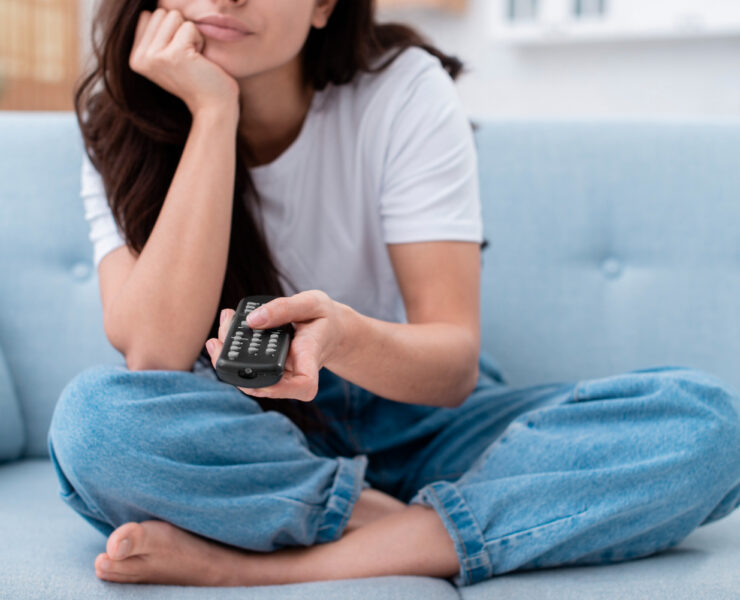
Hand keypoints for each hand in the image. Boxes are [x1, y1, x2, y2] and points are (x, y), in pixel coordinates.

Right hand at [129, 8, 239, 115]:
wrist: (214, 107)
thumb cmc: (199, 80)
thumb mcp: (169, 56)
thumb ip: (157, 34)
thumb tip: (154, 6)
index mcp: (135, 58)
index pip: (148, 16)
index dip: (171, 30)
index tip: (179, 55)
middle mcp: (140, 58)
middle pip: (161, 13)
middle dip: (181, 30)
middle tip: (188, 58)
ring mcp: (154, 57)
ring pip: (174, 16)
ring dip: (190, 34)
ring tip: (193, 59)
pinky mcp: (173, 55)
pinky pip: (189, 26)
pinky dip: (200, 40)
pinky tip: (200, 62)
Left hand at [205, 290, 347, 401]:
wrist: (330, 330)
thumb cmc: (324, 318)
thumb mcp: (312, 303)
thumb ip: (284, 308)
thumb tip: (252, 321)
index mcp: (310, 359)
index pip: (304, 385)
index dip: (281, 388)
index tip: (260, 374)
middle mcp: (294, 374)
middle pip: (264, 385)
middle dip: (234, 368)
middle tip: (217, 340)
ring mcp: (280, 375)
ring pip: (250, 378)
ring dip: (228, 355)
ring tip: (225, 322)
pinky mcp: (269, 370)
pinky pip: (247, 367)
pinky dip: (232, 348)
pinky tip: (227, 326)